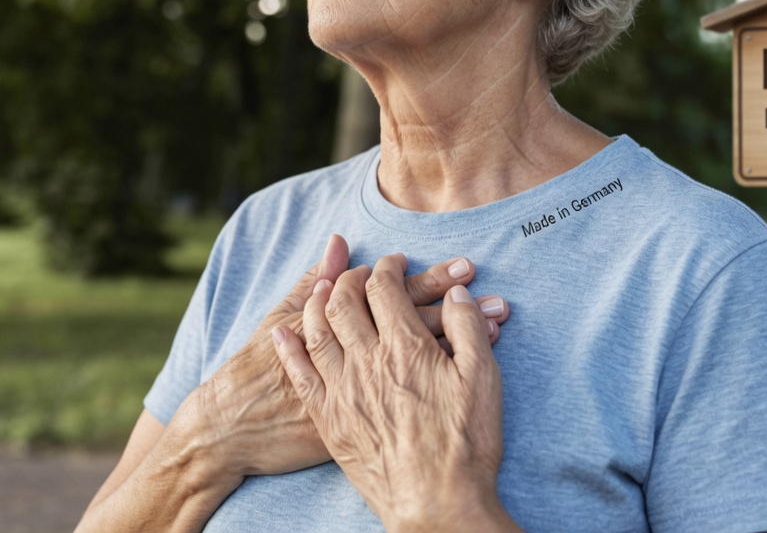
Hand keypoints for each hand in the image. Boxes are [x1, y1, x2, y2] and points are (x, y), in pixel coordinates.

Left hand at [196, 236, 509, 481]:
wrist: (436, 504)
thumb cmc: (466, 444)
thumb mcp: (483, 378)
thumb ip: (468, 328)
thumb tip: (456, 293)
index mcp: (406, 347)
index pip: (385, 287)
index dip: (389, 267)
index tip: (395, 264)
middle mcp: (367, 362)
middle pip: (344, 300)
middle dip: (351, 277)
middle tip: (361, 274)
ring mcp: (342, 390)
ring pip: (317, 330)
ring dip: (318, 302)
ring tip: (325, 290)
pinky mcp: (329, 419)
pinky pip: (299, 373)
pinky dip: (289, 346)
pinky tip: (283, 333)